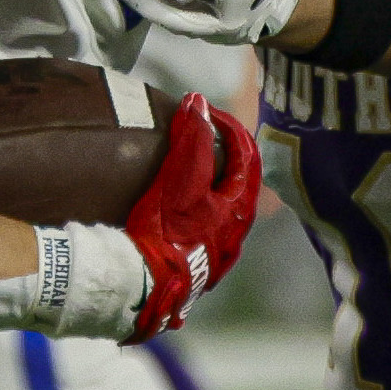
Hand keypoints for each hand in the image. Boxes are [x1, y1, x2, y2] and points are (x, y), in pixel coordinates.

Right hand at [124, 94, 260, 341]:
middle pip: (240, 186)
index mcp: (240, 211)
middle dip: (226, 157)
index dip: (229, 127)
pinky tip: (178, 214)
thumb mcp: (180, 180)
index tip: (205, 110)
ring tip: (189, 172)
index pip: (247, 156)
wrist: (143, 287)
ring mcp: (218, 258)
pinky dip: (198, 213)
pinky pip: (205, 234)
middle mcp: (236, 236)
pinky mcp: (197, 273)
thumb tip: (198, 102)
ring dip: (212, 187)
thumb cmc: (165, 231)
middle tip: (204, 136)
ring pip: (223, 212)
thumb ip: (192, 140)